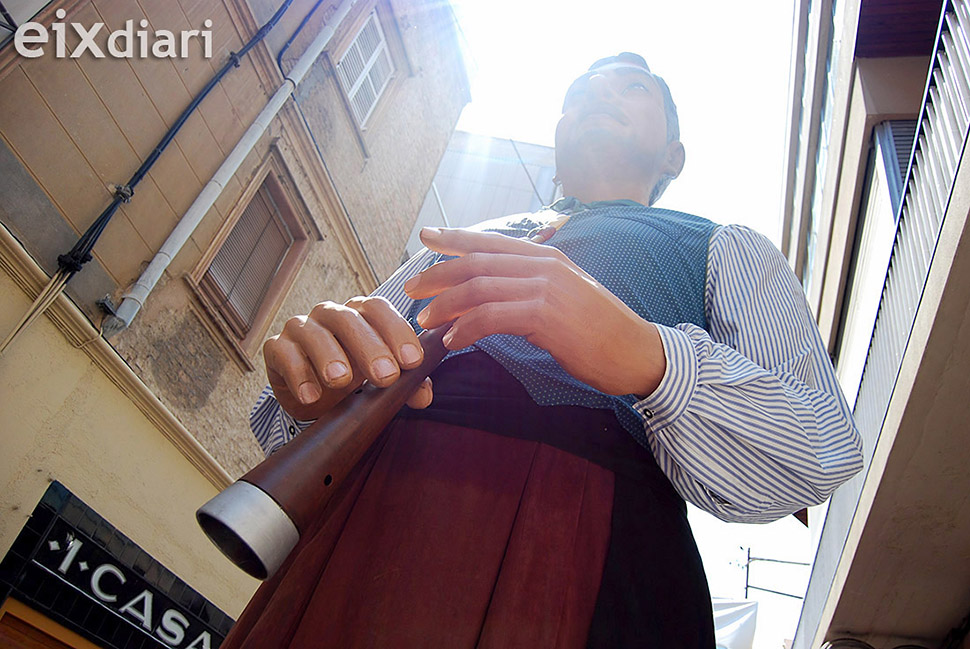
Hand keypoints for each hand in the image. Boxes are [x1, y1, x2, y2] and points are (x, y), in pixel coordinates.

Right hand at [262, 296, 433, 419]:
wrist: (311, 392)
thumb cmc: (354, 378)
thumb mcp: (382, 382)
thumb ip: (407, 386)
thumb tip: (423, 396)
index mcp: (362, 315)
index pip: (380, 309)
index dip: (397, 331)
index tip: (412, 361)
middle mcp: (332, 314)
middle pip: (349, 319)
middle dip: (370, 348)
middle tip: (385, 376)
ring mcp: (301, 327)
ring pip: (314, 333)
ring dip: (329, 356)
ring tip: (341, 381)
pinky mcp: (277, 347)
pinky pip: (284, 354)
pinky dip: (297, 374)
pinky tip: (310, 396)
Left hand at [404, 227, 665, 396]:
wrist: (637, 352)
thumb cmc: (600, 331)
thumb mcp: (566, 297)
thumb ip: (532, 289)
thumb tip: (494, 299)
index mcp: (548, 256)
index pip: (492, 241)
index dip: (455, 238)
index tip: (427, 237)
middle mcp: (545, 265)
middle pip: (477, 261)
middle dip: (438, 274)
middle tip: (411, 289)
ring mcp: (546, 287)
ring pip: (480, 286)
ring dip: (446, 305)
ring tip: (426, 321)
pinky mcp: (546, 316)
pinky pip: (492, 316)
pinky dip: (467, 327)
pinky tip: (454, 340)